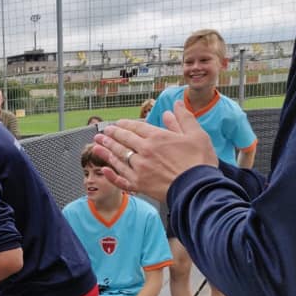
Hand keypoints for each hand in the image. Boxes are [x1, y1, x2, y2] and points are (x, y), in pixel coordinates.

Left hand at [92, 100, 217, 202]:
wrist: (198, 189)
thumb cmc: (200, 162)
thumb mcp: (197, 134)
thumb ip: (183, 119)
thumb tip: (174, 106)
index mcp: (157, 138)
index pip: (136, 127)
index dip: (125, 124)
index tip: (117, 124)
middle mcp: (144, 152)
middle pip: (123, 141)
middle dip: (111, 135)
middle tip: (102, 133)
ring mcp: (139, 169)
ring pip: (118, 157)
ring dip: (106, 150)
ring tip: (96, 145)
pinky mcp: (138, 185)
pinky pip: (120, 179)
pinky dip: (111, 174)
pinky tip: (104, 169)